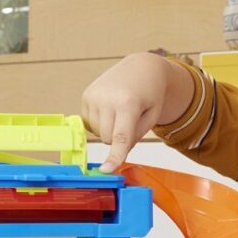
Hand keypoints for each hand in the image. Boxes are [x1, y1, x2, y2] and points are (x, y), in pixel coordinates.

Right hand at [81, 53, 191, 171]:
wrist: (141, 67)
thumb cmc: (150, 94)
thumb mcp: (152, 116)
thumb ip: (134, 137)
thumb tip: (113, 156)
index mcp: (129, 103)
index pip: (120, 136)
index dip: (114, 155)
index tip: (106, 170)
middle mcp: (107, 98)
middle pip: (108, 139)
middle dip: (118, 138)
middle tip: (130, 119)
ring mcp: (94, 96)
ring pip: (98, 134)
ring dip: (109, 129)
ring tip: (120, 111)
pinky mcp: (86, 96)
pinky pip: (90, 124)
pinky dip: (100, 122)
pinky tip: (110, 109)